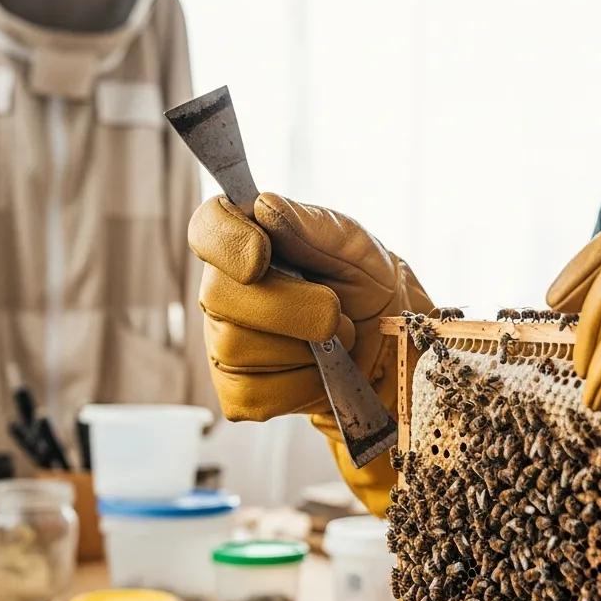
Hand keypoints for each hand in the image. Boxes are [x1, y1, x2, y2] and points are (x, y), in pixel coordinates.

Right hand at [189, 193, 431, 514]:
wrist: (393, 346)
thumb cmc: (367, 283)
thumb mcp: (353, 245)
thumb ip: (310, 225)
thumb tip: (263, 206)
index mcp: (247, 242)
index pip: (207, 228)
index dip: (225, 241)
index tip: (263, 253)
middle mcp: (224, 292)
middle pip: (219, 296)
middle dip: (291, 306)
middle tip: (336, 309)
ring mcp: (224, 344)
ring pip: (236, 347)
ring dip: (304, 347)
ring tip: (334, 339)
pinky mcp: (239, 392)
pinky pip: (252, 393)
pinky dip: (300, 385)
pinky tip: (319, 370)